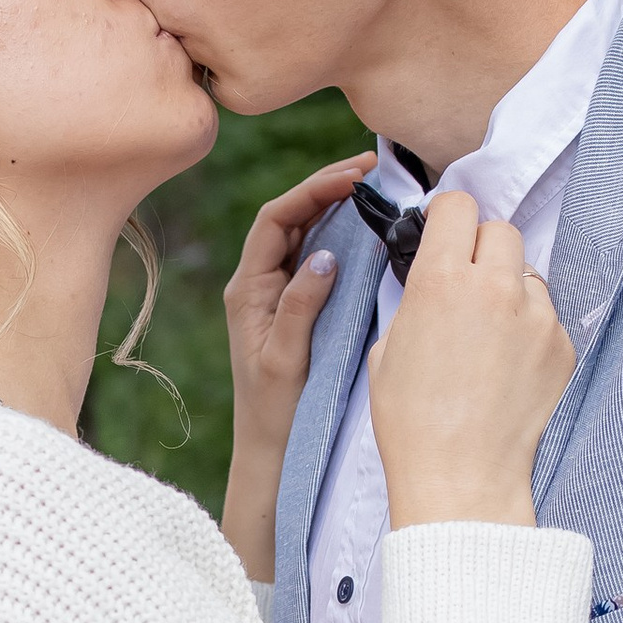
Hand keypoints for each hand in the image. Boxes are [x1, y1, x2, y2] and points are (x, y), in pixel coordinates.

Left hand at [219, 151, 372, 580]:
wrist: (272, 453)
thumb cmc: (276, 413)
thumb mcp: (287, 359)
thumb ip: (301, 305)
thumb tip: (325, 255)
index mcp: (247, 290)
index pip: (275, 219)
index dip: (311, 190)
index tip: (351, 177)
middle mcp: (259, 285)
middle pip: (292, 217)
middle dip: (328, 187)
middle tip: (371, 169)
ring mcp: (279, 295)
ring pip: (307, 235)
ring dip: (337, 208)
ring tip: (375, 187)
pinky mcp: (299, 308)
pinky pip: (319, 260)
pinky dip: (344, 236)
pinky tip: (371, 228)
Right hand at [369, 190, 574, 529]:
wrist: (461, 479)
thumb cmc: (412, 422)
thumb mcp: (388, 350)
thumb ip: (415, 301)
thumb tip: (433, 282)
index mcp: (440, 280)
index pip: (458, 206)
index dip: (448, 218)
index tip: (445, 235)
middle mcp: (493, 287)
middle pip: (499, 231)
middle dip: (481, 249)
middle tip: (466, 284)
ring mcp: (536, 316)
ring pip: (528, 272)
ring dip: (509, 288)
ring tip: (489, 334)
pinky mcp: (562, 346)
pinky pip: (546, 316)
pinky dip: (529, 329)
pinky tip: (508, 366)